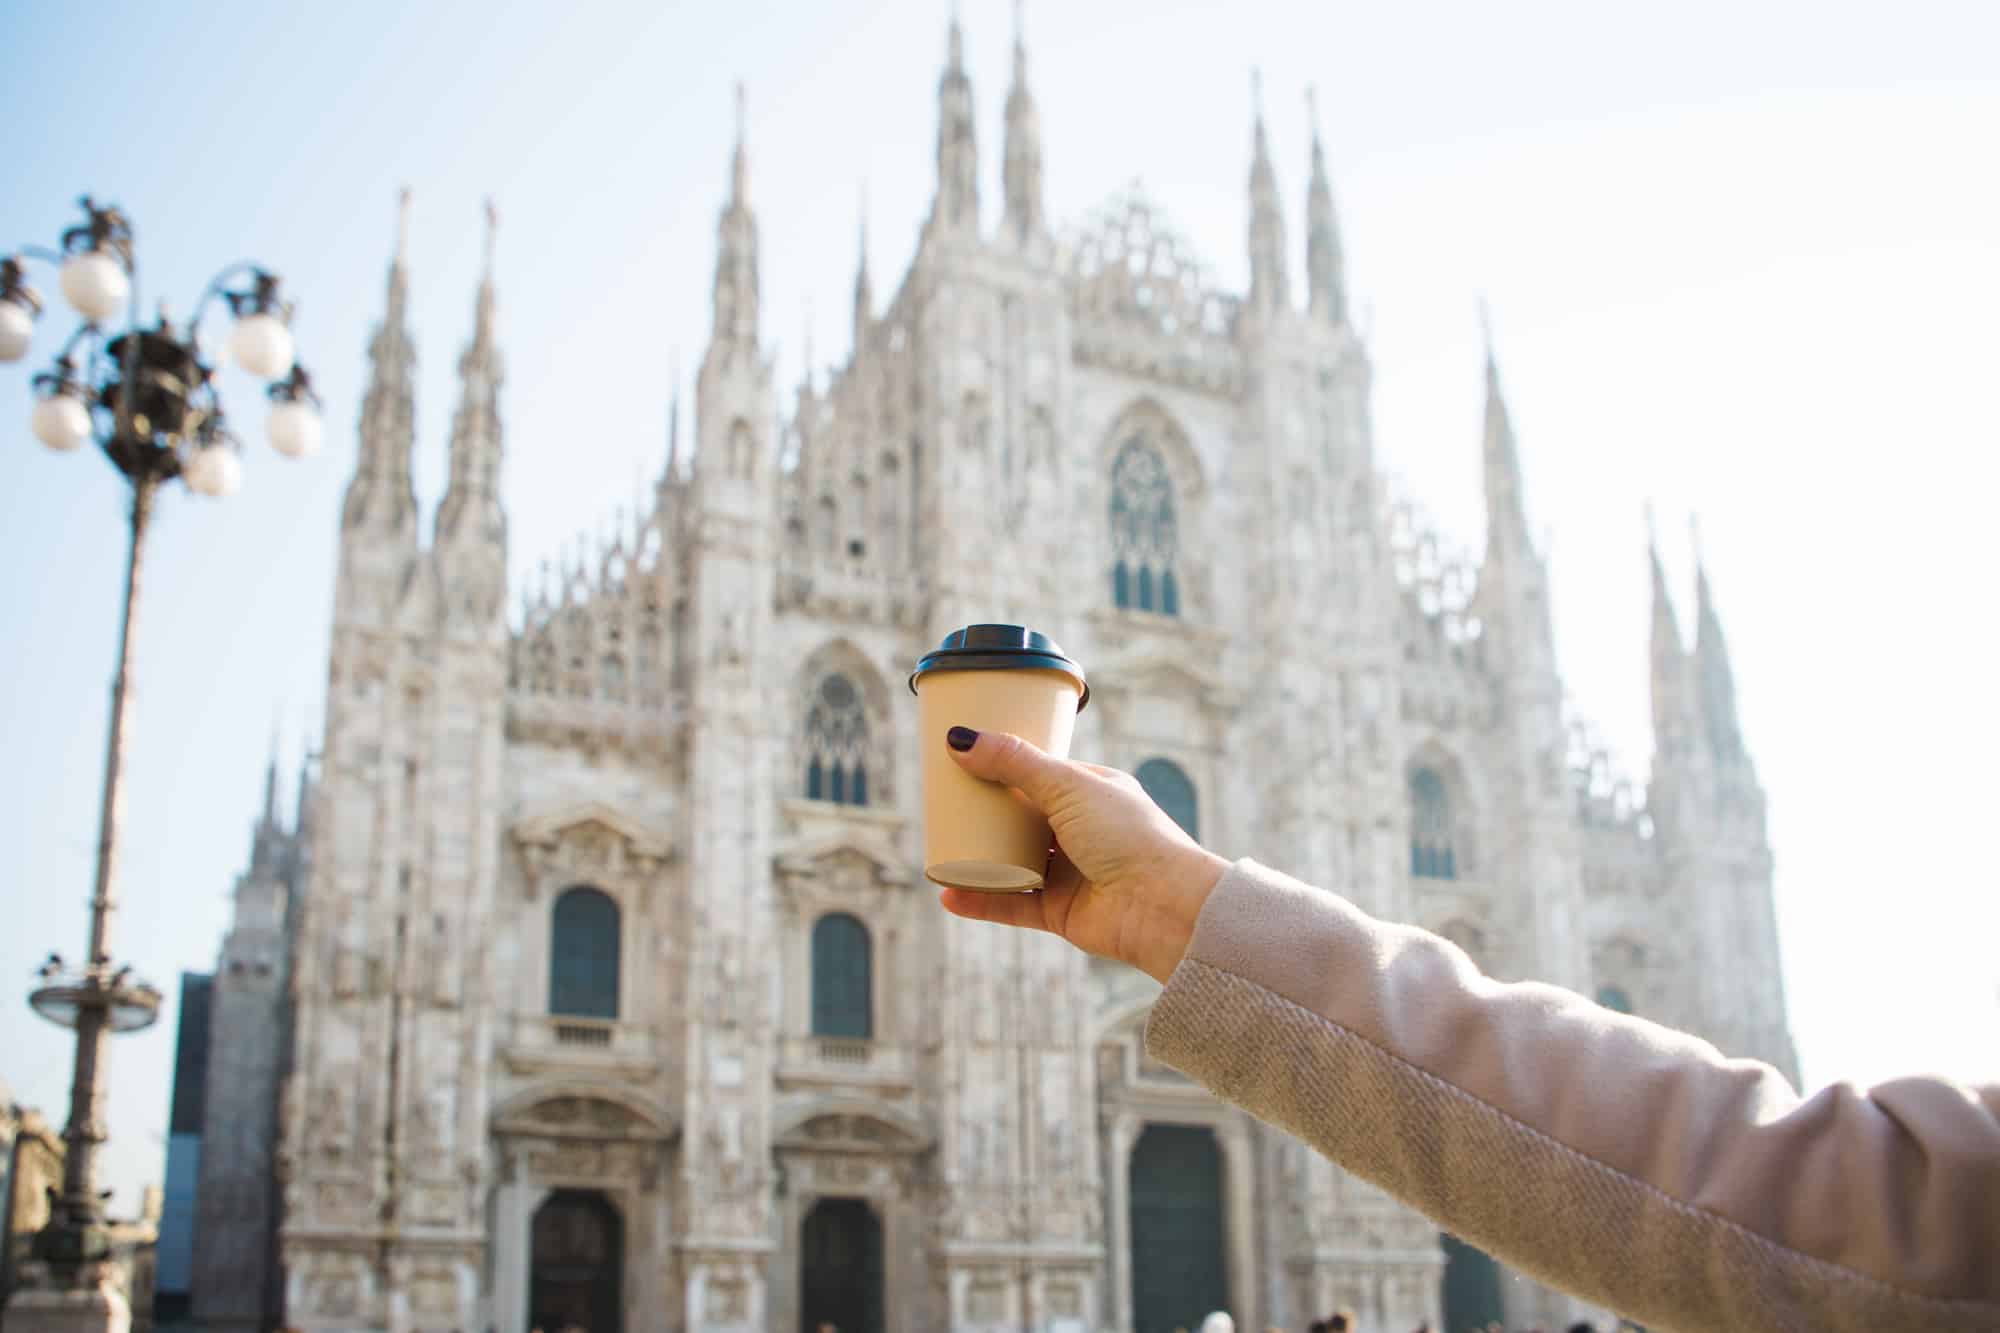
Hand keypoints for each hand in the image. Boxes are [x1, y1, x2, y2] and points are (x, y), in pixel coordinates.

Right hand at [937, 727, 1228, 983]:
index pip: (1042, 773)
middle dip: (985, 812)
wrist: (1164, 906)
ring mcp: (1071, 872)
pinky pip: (1012, 905)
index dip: (1005, 765)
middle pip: (1022, 818)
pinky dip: (981, 901)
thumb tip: (960, 739)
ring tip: (939, 846)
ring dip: (978, 857)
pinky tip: (949, 894)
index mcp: (1093, 792)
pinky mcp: (1061, 911)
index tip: (965, 758)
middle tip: (943, 802)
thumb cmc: (1129, 835)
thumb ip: (1015, 762)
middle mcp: (1082, 830)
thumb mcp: (1069, 786)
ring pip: (1013, 862)